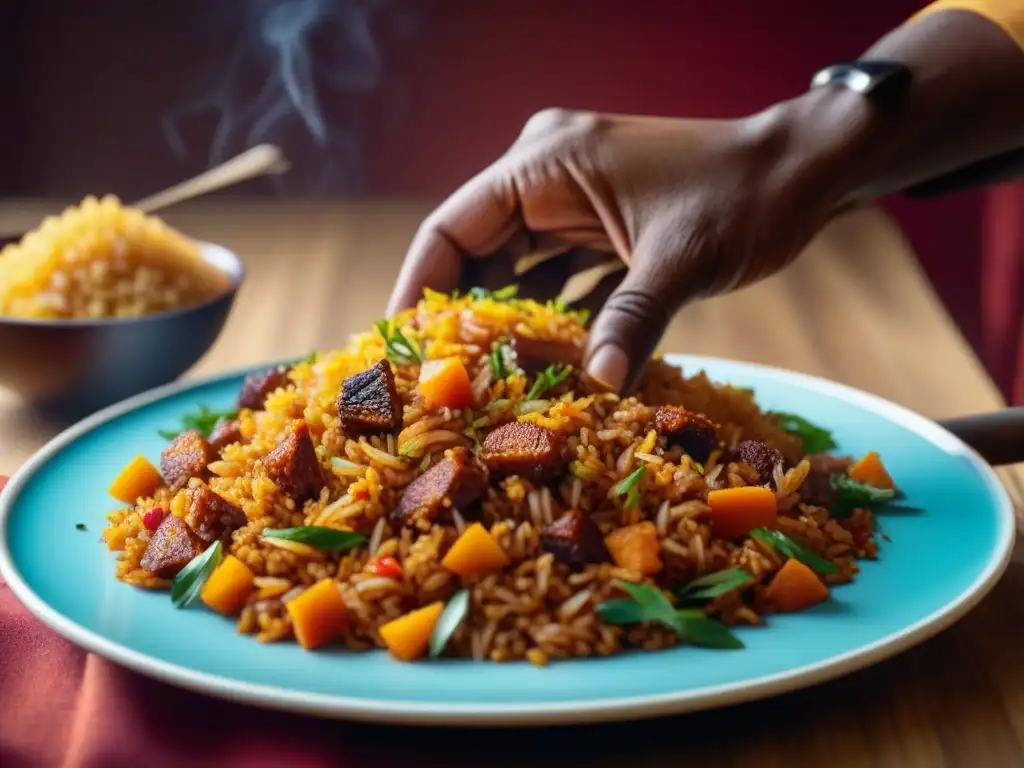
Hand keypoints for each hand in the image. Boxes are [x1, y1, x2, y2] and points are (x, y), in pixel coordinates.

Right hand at [388, 107, 846, 392]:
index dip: (419, 288)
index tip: (403, 349)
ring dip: (508, 322)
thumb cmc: (745, 195)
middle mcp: (547, 178)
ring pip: (516, 269)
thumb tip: (598, 387)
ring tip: (486, 383)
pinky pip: (555, 277)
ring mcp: (573, 203)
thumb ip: (634, 319)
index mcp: (546, 163)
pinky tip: (543, 364)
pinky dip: (550, 317)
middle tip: (445, 382)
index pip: (452, 227)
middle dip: (464, 315)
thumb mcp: (683, 259)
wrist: (804, 171)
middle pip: (477, 253)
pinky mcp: (599, 227)